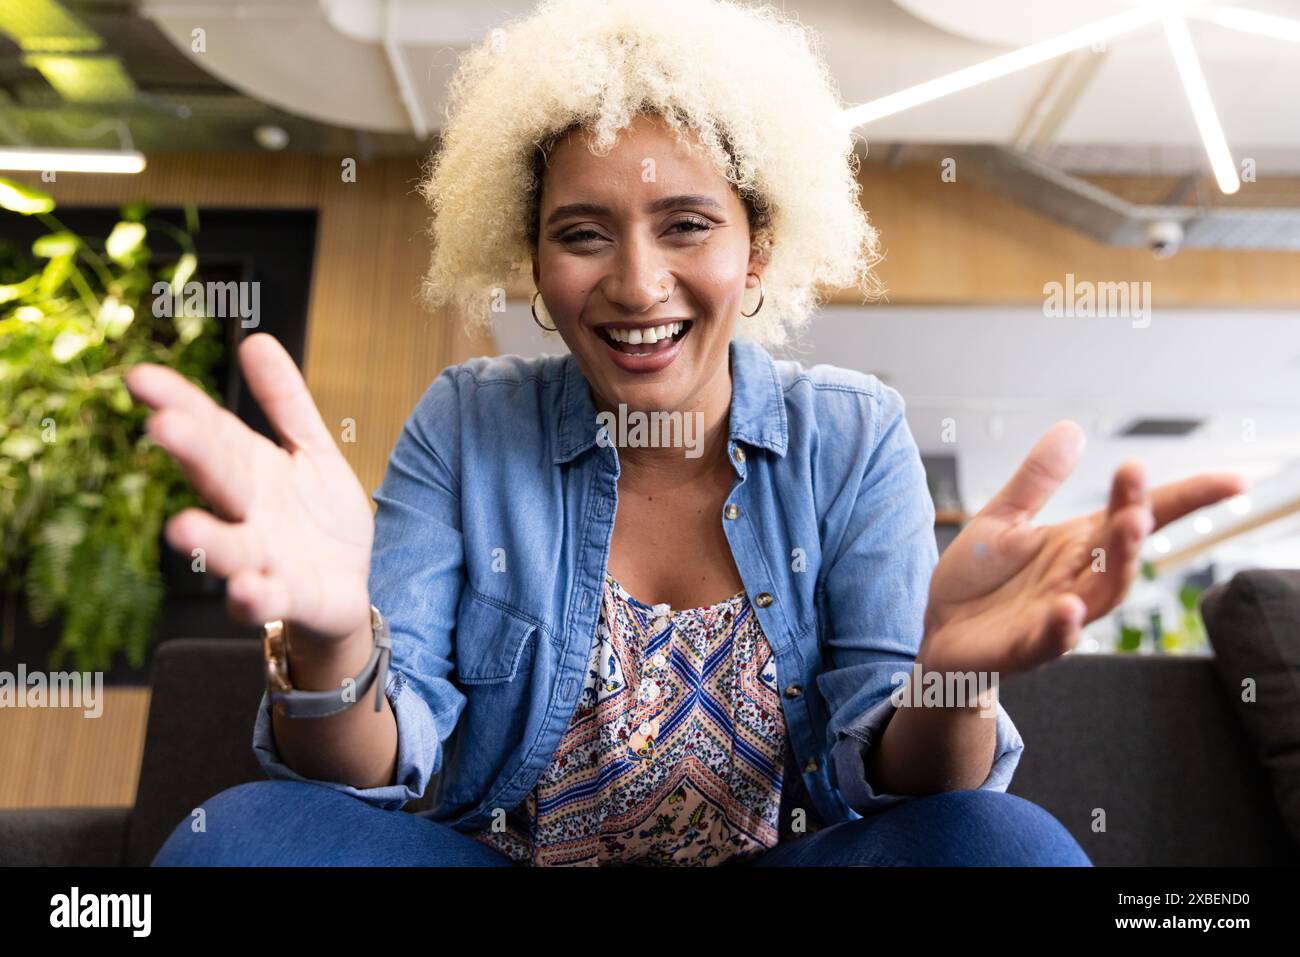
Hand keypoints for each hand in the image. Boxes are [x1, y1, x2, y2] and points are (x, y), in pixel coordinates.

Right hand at [125, 333, 373, 645]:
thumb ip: (286, 401)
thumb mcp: (310, 450)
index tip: (142, 378)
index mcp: (251, 469)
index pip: (212, 430)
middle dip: (193, 454)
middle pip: (218, 479)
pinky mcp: (288, 597)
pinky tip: (245, 588)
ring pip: (231, 546)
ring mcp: (262, 557)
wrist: (348, 585)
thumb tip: (257, 339)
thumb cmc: (317, 516)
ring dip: (209, 538)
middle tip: (164, 426)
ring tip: (182, 527)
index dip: (181, 403)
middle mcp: (246, 511)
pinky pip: (267, 599)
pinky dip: (254, 597)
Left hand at [918, 420, 1246, 678]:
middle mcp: (1079, 579)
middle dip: (1135, 519)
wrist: (938, 633)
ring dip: (1117, 564)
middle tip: (1137, 489)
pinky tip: (1068, 608)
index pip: (1140, 516)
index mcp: (1080, 543)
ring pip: (1102, 594)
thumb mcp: (1002, 518)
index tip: (1234, 482)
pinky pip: (1052, 641)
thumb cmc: (978, 579)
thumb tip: (1073, 428)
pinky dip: (1063, 628)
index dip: (1187, 500)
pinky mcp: (1025, 648)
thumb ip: (1037, 480)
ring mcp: (1057, 616)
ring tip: (1126, 526)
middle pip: (1123, 550)